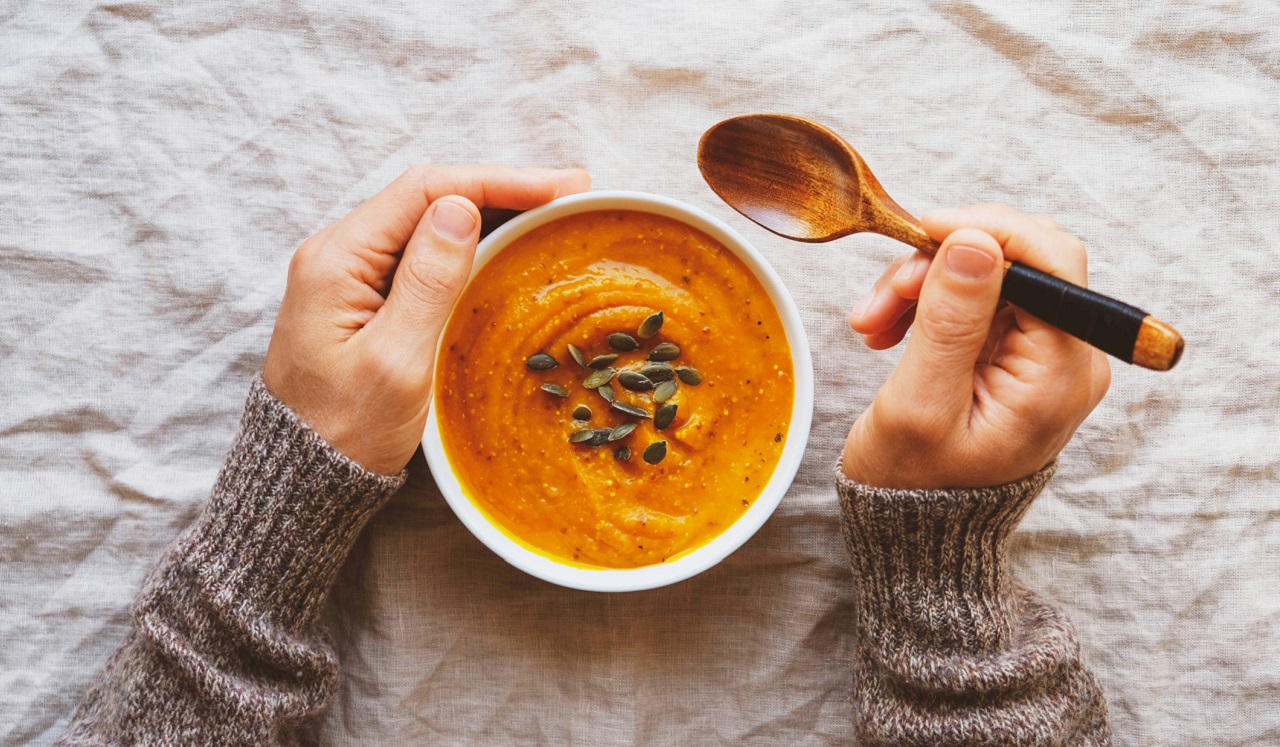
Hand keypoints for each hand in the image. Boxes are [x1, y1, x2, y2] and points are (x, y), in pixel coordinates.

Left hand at [263, 165, 590, 474]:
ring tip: (550, 210)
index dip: (497, 181)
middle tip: (571, 192)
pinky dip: (469, 241)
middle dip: (501, 188)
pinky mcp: (361, 297)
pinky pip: (421, 251)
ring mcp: (348, 274)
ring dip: (489, 210)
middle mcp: (338, 253)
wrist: (302, 479)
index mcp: (338, 259)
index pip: (426, 191)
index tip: (560, 187)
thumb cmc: (345, 431)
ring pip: (428, 220)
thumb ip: (427, 282)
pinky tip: (504, 244)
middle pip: (429, 196)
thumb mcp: (395, 362)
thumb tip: (460, 210)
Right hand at [842, 205, 1110, 488]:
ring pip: (990, 274)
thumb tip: (974, 241)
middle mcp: (1068, 359)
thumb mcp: (921, 403)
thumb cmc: (914, 486)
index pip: (1052, 261)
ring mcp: (1043, 356)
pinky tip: (888, 328)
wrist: (918, 534)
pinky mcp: (1015, 356)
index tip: (924, 229)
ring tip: (873, 321)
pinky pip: (977, 300)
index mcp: (1060, 374)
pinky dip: (928, 303)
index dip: (989, 230)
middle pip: (1019, 261)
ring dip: (925, 284)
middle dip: (943, 263)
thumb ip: (950, 320)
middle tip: (883, 295)